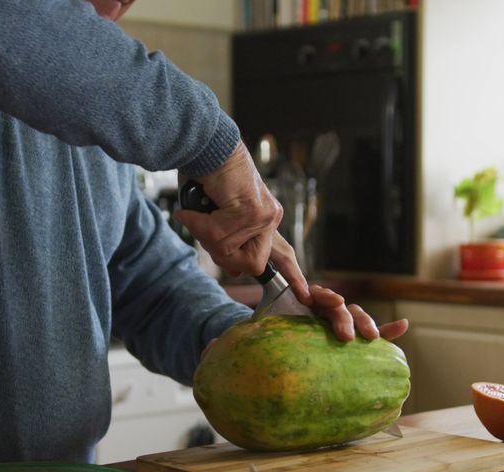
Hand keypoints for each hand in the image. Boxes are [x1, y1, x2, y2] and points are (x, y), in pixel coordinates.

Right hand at [173, 141, 310, 302]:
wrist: (205, 144)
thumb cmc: (206, 176)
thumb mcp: (216, 216)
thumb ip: (226, 242)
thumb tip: (233, 268)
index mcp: (264, 219)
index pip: (284, 253)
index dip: (293, 276)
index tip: (305, 295)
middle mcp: (270, 217)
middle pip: (251, 265)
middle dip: (225, 256)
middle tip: (208, 232)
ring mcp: (263, 215)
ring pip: (229, 252)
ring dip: (206, 234)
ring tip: (201, 210)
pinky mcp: (251, 210)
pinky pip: (219, 235)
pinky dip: (201, 223)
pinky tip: (198, 205)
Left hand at [200, 285, 408, 358]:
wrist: (269, 339)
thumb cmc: (258, 338)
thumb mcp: (241, 338)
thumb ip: (226, 343)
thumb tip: (206, 351)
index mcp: (295, 304)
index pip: (311, 294)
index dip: (319, 297)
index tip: (322, 302)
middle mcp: (317, 310)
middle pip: (336, 305)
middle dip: (344, 316)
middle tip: (346, 335)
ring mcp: (332, 322)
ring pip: (354, 317)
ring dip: (366, 324)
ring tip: (373, 338)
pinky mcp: (344, 336)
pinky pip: (368, 332)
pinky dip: (386, 331)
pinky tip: (402, 330)